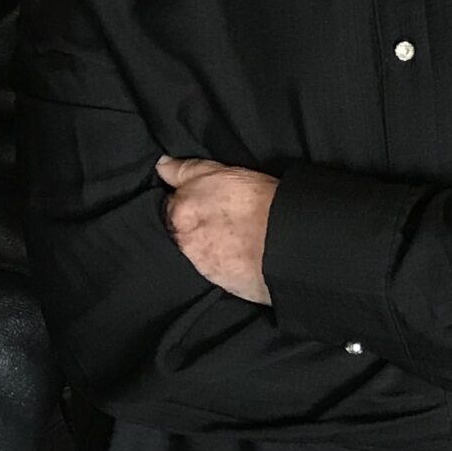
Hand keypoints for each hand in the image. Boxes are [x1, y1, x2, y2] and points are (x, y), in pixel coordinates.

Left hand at [157, 156, 278, 304]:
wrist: (290, 241)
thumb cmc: (259, 201)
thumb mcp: (219, 172)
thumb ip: (184, 170)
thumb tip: (161, 165)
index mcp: (179, 212)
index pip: (168, 207)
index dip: (183, 204)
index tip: (199, 204)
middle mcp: (183, 241)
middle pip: (178, 232)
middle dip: (191, 227)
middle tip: (218, 221)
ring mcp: (200, 266)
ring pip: (195, 252)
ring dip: (206, 247)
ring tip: (231, 239)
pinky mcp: (219, 285)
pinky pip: (214, 271)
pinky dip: (221, 264)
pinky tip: (238, 255)